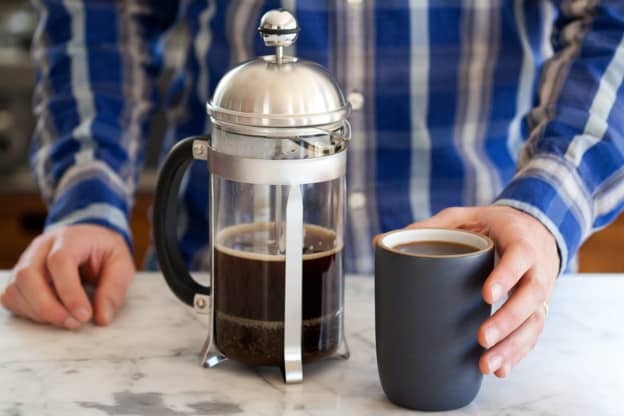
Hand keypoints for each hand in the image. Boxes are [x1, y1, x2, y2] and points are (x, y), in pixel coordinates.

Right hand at [1, 224, 134, 328]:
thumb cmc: (104, 252)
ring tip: (67, 321)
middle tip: (74, 323)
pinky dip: (29, 312)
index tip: (84, 315)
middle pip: (28, 274)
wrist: (90, 240)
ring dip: (39, 312)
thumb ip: (114, 288)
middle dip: (48, 306)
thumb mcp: (122, 263)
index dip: (69, 292)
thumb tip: (102, 318)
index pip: (60, 261)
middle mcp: (41, 247)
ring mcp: (26, 261)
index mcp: (69, 238)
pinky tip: (51, 316)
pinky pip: (12, 297)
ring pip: (16, 288)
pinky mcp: (18, 277)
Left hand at [408, 205, 558, 377]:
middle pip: (530, 296)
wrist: (532, 227)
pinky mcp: (536, 308)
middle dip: (507, 321)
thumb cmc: (490, 224)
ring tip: (486, 365)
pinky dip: (517, 354)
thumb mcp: (463, 217)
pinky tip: (499, 370)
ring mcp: (540, 290)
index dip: (505, 276)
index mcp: (519, 239)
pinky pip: (533, 334)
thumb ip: (429, 227)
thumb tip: (378, 241)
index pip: (519, 257)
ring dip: (513, 346)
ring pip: (534, 321)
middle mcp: (536, 266)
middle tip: (481, 339)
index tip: (485, 294)